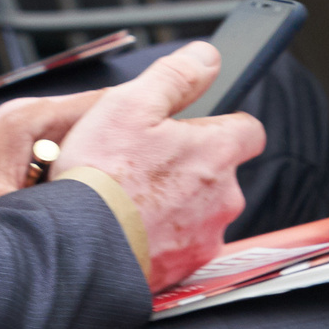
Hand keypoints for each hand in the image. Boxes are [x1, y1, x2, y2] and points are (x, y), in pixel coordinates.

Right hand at [50, 41, 262, 287]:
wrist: (79, 249)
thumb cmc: (102, 175)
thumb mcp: (131, 103)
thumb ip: (176, 75)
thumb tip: (207, 57)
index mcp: (217, 153)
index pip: (249, 130)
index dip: (223, 124)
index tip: (195, 128)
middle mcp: (224, 198)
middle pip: (221, 173)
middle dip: (192, 167)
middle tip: (146, 164)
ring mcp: (206, 238)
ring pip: (202, 212)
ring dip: (177, 205)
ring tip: (134, 199)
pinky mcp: (185, 270)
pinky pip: (182, 247)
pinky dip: (163, 239)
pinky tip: (131, 230)